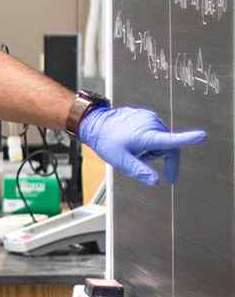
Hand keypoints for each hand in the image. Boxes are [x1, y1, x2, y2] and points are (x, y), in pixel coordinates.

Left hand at [78, 105, 206, 185]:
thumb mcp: (120, 161)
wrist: (94, 123)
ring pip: (162, 139)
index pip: (170, 140)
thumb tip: (156, 181)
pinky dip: (150, 140)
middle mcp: (152, 124)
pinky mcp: (147, 115)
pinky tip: (134, 142)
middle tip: (147, 167)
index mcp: (147, 135)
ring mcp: (149, 117)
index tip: (202, 136)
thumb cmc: (106, 142)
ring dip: (154, 150)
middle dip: (161, 159)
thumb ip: (139, 171)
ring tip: (134, 151)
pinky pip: (156, 131)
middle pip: (169, 146)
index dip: (187, 139)